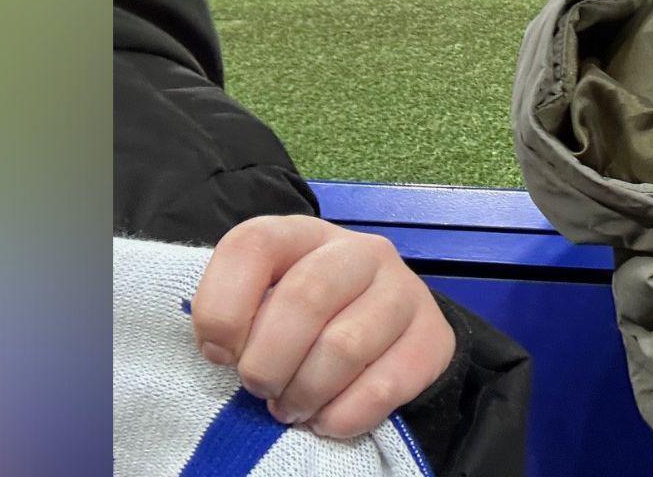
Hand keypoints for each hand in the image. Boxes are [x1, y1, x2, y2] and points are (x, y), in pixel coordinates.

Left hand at [192, 215, 455, 438]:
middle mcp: (362, 251)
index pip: (253, 245)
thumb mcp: (264, 301)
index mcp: (305, 234)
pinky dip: (344, 415)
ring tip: (293, 407)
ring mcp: (404, 290)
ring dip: (305, 393)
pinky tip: (329, 418)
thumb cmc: (306, 320)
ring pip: (344, 347)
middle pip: (304, 298)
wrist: (389, 331)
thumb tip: (223, 353)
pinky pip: (384, 386)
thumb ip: (237, 314)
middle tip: (260, 390)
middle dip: (268, 362)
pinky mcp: (433, 336)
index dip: (222, 307)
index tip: (219, 354)